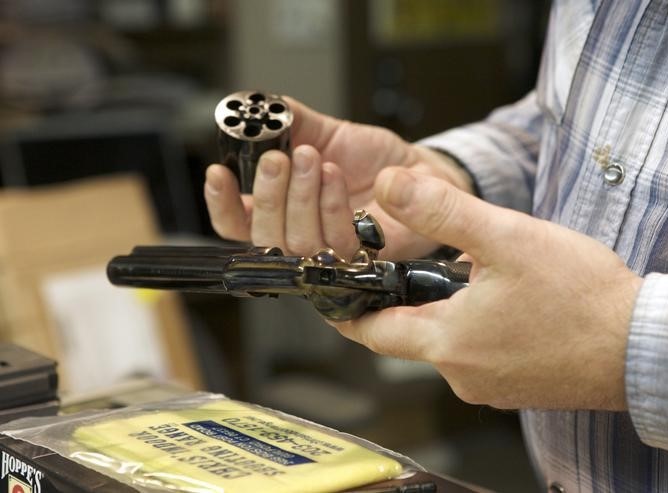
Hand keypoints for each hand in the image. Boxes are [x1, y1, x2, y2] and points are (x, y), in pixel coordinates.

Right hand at [204, 97, 472, 258]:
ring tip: (313, 158)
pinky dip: (332, 206)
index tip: (219, 173)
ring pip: (297, 242)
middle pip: (263, 237)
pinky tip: (335, 176)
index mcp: (282, 211)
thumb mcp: (330, 133)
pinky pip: (336, 242)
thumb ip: (295, 123)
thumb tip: (263, 107)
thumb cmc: (376, 160)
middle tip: (279, 159)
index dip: (223, 203)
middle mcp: (300, 237)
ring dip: (301, 197)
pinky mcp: (359, 260)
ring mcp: (329, 254)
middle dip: (268, 194)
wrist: (422, 172)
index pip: (238, 222)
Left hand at [334, 167, 642, 410]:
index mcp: (447, 342)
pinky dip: (483, 326)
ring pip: (451, 341)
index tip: (341, 285)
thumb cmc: (581, 297)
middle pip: (412, 333)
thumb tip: (389, 185)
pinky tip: (512, 301)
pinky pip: (484, 353)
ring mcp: (492, 387)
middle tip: (422, 262)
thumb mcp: (505, 238)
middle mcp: (462, 376)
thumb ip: (442, 211)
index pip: (371, 330)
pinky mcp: (520, 387)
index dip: (351, 306)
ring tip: (479, 273)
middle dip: (413, 297)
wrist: (644, 347)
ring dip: (453, 309)